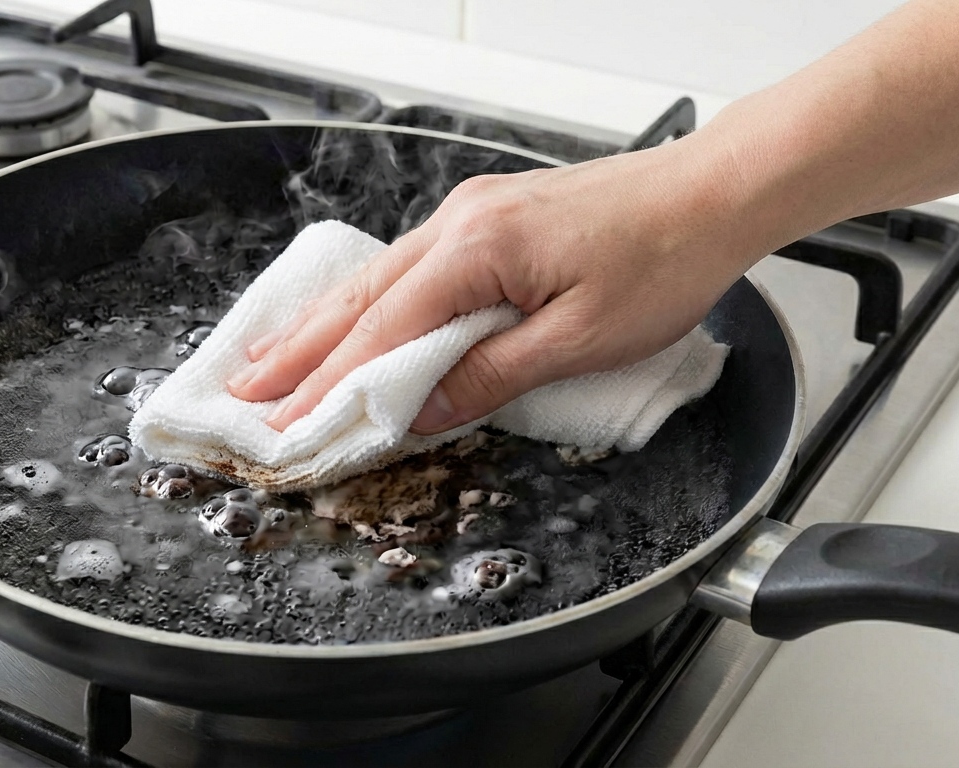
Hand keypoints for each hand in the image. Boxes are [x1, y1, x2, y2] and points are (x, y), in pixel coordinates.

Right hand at [227, 136, 757, 433]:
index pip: (383, 334)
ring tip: (272, 358)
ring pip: (377, 279)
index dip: (330, 387)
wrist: (712, 193)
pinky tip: (349, 317)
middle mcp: (460, 224)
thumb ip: (492, 375)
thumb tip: (425, 412)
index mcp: (476, 250)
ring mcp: (471, 215)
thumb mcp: (578, 338)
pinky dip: (368, 302)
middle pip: (360, 299)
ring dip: (323, 324)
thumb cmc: (663, 258)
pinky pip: (408, 266)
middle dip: (299, 352)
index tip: (291, 426)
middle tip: (246, 394)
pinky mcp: (488, 219)